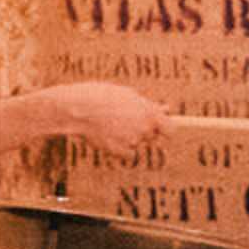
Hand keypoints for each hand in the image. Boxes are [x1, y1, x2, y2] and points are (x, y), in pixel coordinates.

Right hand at [47, 80, 169, 148]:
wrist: (77, 108)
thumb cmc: (102, 96)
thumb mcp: (128, 95)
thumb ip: (148, 105)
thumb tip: (166, 109)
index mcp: (150, 113)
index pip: (171, 130)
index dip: (165, 129)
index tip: (160, 127)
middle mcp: (144, 129)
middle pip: (152, 137)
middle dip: (144, 131)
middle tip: (126, 120)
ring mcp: (132, 142)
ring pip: (137, 144)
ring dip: (129, 137)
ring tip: (111, 124)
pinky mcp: (118, 151)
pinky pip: (126, 153)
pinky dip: (120, 148)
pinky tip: (108, 136)